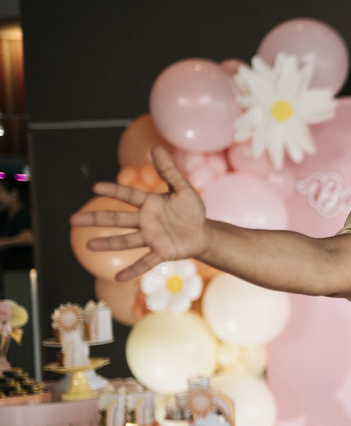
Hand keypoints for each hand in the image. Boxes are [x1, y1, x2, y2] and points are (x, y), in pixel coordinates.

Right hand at [69, 147, 208, 280]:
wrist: (203, 233)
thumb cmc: (191, 211)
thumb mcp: (183, 189)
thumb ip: (169, 171)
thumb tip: (155, 148)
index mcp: (150, 204)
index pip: (128, 195)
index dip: (113, 191)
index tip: (96, 187)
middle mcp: (146, 221)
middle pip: (118, 219)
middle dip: (97, 219)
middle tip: (73, 219)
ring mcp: (152, 238)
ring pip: (127, 241)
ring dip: (109, 243)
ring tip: (89, 245)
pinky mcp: (162, 253)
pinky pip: (146, 262)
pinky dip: (133, 270)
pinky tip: (118, 277)